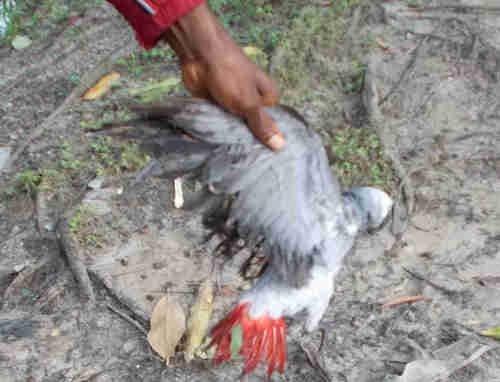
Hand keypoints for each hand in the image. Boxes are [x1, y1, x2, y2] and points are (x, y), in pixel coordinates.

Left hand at [163, 3, 283, 150]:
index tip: (266, 161)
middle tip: (247, 165)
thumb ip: (262, 125)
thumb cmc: (230, 74)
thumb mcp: (249, 102)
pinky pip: (218, 125)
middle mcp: (251, 102)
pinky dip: (215, 133)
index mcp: (266, 98)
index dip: (268, 141)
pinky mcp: (215, 108)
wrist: (199, 56)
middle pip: (252, 129)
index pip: (271, 125)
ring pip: (234, 128)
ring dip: (230, 139)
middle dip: (248, 142)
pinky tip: (214, 151)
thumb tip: (281, 146)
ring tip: (231, 162)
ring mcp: (232, 106)